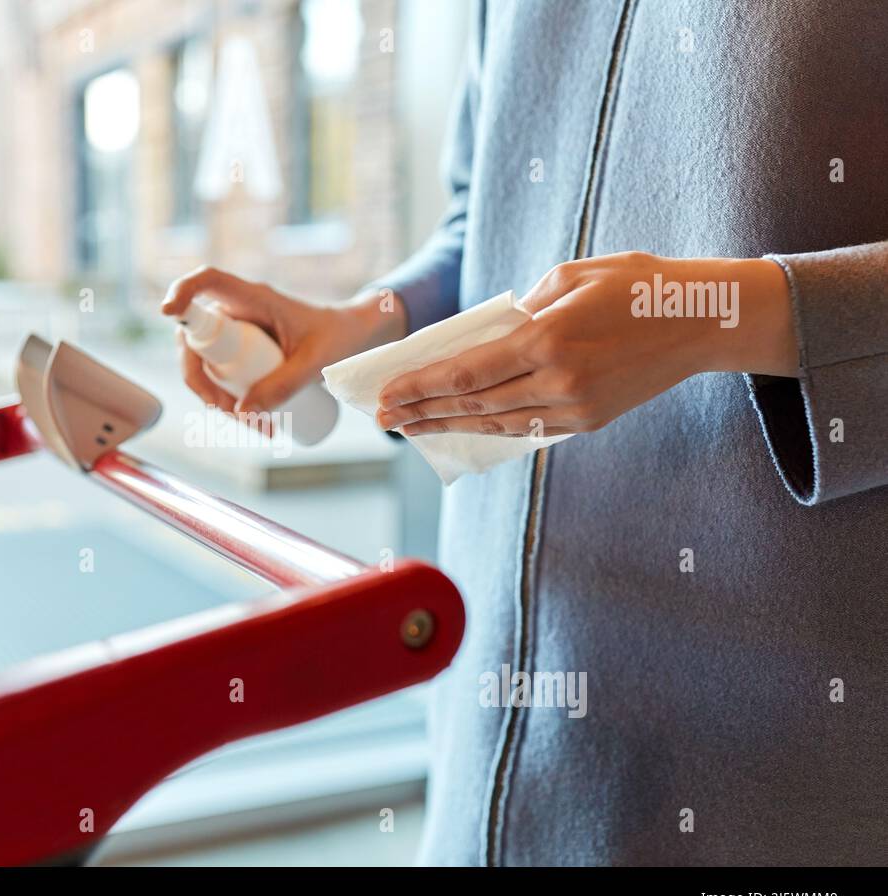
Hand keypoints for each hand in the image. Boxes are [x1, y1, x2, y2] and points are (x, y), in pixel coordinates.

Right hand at [161, 266, 404, 419]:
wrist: (352, 340)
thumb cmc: (337, 338)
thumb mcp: (315, 362)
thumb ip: (284, 385)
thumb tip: (243, 412)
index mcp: (254, 298)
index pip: (208, 281)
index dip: (182, 291)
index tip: (169, 313)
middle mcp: (237, 312)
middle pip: (194, 339)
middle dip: (202, 381)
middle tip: (230, 413)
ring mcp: (235, 334)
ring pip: (204, 365)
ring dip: (217, 399)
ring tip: (260, 428)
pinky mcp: (240, 353)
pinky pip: (220, 376)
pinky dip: (229, 402)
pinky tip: (254, 424)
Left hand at [376, 252, 796, 437]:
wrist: (704, 320)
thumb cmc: (636, 285)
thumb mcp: (572, 275)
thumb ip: (522, 308)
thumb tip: (485, 335)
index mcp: (547, 338)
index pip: (465, 372)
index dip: (420, 386)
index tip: (387, 394)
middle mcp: (557, 380)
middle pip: (472, 403)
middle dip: (422, 411)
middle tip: (383, 417)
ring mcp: (575, 406)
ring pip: (496, 422)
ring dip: (448, 426)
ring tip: (411, 427)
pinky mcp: (589, 420)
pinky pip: (527, 427)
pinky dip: (489, 427)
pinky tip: (461, 426)